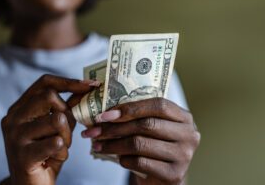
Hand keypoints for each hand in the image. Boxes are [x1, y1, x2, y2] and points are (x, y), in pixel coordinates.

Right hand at [1, 74, 95, 184]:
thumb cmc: (45, 154)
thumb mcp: (55, 128)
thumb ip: (65, 109)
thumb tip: (86, 88)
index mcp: (19, 108)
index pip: (44, 82)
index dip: (69, 81)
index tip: (92, 85)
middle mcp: (12, 118)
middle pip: (50, 96)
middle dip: (67, 114)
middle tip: (66, 132)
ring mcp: (15, 137)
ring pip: (56, 120)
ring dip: (67, 137)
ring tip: (60, 148)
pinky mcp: (23, 155)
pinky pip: (57, 143)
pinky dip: (63, 153)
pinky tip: (54, 159)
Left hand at [82, 98, 199, 184]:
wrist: (164, 178)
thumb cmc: (154, 147)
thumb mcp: (152, 129)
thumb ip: (137, 117)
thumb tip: (103, 112)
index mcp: (184, 117)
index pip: (158, 105)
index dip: (130, 108)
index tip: (105, 114)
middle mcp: (189, 134)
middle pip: (147, 125)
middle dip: (115, 128)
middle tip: (94, 131)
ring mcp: (184, 156)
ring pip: (140, 144)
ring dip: (113, 144)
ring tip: (97, 146)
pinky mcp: (174, 174)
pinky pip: (141, 163)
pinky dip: (124, 160)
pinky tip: (117, 158)